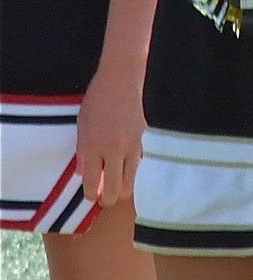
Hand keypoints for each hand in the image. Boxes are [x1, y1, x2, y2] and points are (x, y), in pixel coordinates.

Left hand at [76, 68, 144, 205]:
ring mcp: (132, 146)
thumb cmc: (97, 99)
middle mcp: (115, 150)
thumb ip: (82, 152)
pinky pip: (137, 165)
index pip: (93, 184)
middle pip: (115, 191)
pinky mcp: (143, 141)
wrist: (122, 80)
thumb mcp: (82, 124)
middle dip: (108, 199)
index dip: (91, 195)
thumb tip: (83, 174)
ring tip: (116, 186)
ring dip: (123, 189)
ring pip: (131, 182)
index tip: (91, 195)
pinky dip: (130, 171)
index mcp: (95, 146)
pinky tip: (124, 167)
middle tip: (104, 197)